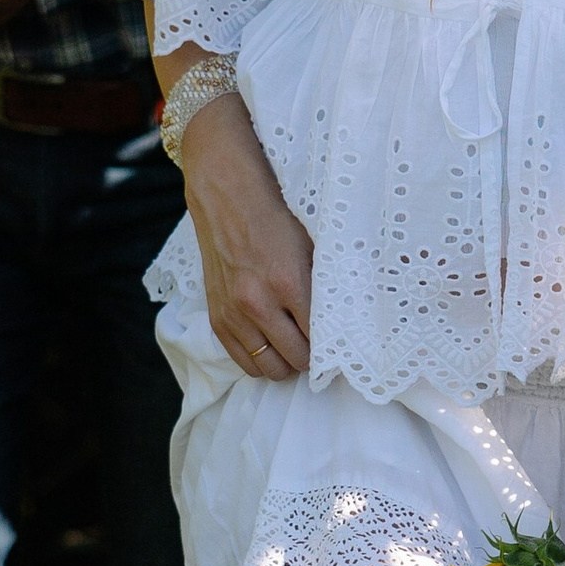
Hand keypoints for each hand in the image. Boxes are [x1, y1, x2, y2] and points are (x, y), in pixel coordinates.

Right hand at [179, 89, 313, 377]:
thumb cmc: (276, 219)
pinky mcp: (217, 316)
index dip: (332, 348)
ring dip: (286, 364)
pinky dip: (260, 361)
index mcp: (289, 283)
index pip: (320, 339)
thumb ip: (325, 286)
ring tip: (295, 350)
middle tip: (319, 348)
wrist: (228, 198)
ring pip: (269, 367)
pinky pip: (242, 360)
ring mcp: (234, 313)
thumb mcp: (312, 247)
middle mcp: (259, 303)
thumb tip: (347, 320)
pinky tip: (271, 348)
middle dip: (312, 359)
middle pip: (296, 359)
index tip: (339, 346)